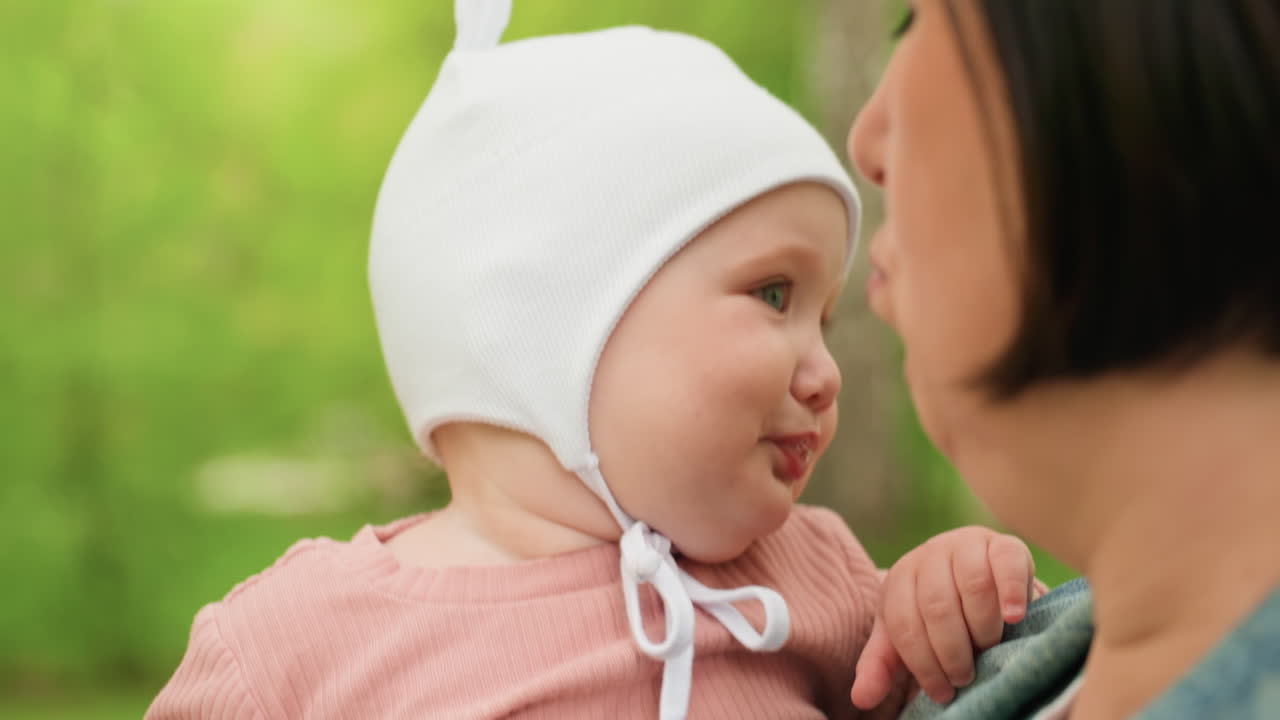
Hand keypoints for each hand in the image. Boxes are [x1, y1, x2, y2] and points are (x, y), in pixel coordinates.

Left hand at [850, 527, 1046, 709]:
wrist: (978, 574)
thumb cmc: (936, 615)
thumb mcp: (903, 638)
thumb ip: (881, 664)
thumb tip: (861, 698)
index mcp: (900, 578)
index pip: (904, 624)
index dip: (923, 665)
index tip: (942, 692)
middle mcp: (930, 556)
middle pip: (937, 606)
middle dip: (951, 651)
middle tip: (965, 677)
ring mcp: (967, 545)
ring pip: (973, 585)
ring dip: (982, 627)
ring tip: (988, 650)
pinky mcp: (1004, 545)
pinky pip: (1007, 564)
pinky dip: (1012, 592)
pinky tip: (1014, 618)